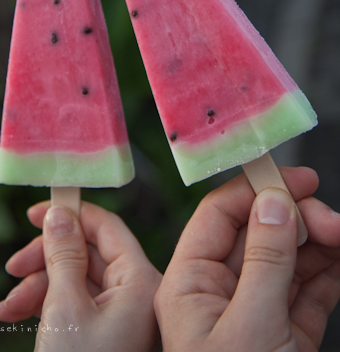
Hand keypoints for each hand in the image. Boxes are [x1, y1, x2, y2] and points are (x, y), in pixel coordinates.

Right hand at [0, 200, 161, 351]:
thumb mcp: (65, 307)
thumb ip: (63, 255)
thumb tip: (59, 213)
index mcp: (140, 282)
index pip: (108, 229)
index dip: (73, 214)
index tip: (37, 211)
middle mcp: (134, 293)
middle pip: (88, 253)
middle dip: (47, 258)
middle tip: (14, 264)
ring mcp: (119, 314)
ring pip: (75, 279)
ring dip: (38, 284)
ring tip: (8, 304)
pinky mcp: (102, 330)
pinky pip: (73, 302)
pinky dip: (44, 303)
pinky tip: (15, 313)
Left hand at [154, 166, 339, 351]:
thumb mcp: (249, 326)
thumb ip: (264, 261)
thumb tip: (275, 202)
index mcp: (190, 286)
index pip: (218, 215)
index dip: (256, 189)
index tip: (298, 179)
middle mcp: (219, 295)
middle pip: (256, 233)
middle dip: (296, 218)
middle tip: (331, 221)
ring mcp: (253, 314)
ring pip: (285, 259)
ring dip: (316, 242)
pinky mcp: (284, 335)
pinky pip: (306, 290)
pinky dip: (326, 270)